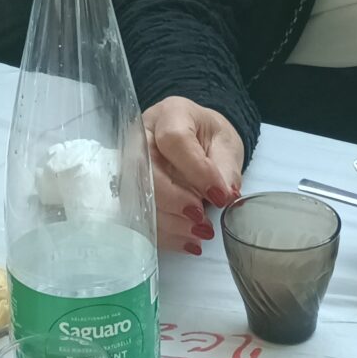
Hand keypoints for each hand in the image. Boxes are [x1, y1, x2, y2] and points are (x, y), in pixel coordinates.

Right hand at [142, 98, 242, 253]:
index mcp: (170, 114)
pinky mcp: (130, 188)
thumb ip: (225, 167)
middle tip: (202, 218)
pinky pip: (139, 215)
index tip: (220, 196)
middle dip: (174, 199)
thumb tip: (226, 195)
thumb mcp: (226, 143)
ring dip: (169, 221)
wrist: (197, 139)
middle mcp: (142, 135)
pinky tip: (187, 243)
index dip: (196, 171)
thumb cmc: (209, 138)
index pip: (174, 140)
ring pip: (138, 194)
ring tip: (200, 234)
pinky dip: (164, 234)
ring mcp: (130, 162)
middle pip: (145, 167)